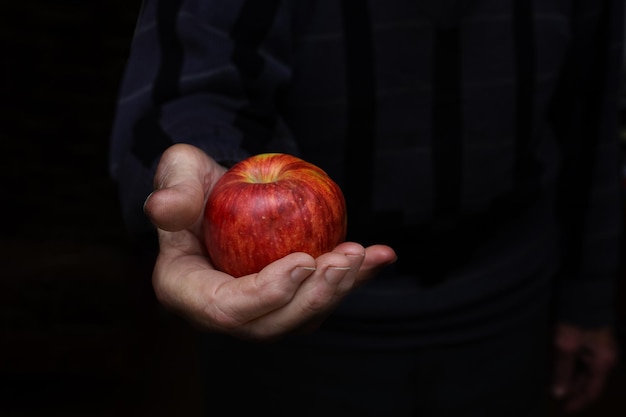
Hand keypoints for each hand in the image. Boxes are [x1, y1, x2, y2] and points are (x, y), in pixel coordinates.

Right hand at [143, 144, 396, 340]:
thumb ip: (172, 189)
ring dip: (339, 291)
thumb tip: (166, 209)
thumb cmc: (195, 179)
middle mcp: (223, 308)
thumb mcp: (178, 173)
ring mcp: (258, 306)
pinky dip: (351, 279)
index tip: (303, 261)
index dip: (266, 294)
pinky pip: (319, 293)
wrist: (220, 189)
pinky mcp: (287, 294)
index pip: (226, 308)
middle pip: (271, 324)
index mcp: (186, 289)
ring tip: (366, 256)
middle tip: (346, 259)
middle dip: (314, 297)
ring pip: (302, 315)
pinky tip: (380, 256)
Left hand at [552, 323, 618, 412]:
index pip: (592, 391)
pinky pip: (580, 358)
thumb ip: (562, 370)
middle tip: (552, 393)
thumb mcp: (565, 345)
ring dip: (568, 376)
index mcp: (603, 362)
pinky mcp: (590, 338)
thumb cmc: (576, 319)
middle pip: (587, 381)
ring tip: (550, 380)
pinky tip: (555, 364)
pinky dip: (568, 364)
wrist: (584, 290)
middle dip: (570, 388)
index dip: (577, 402)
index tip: (563, 410)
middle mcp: (605, 357)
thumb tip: (558, 393)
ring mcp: (599, 347)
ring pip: (582, 369)